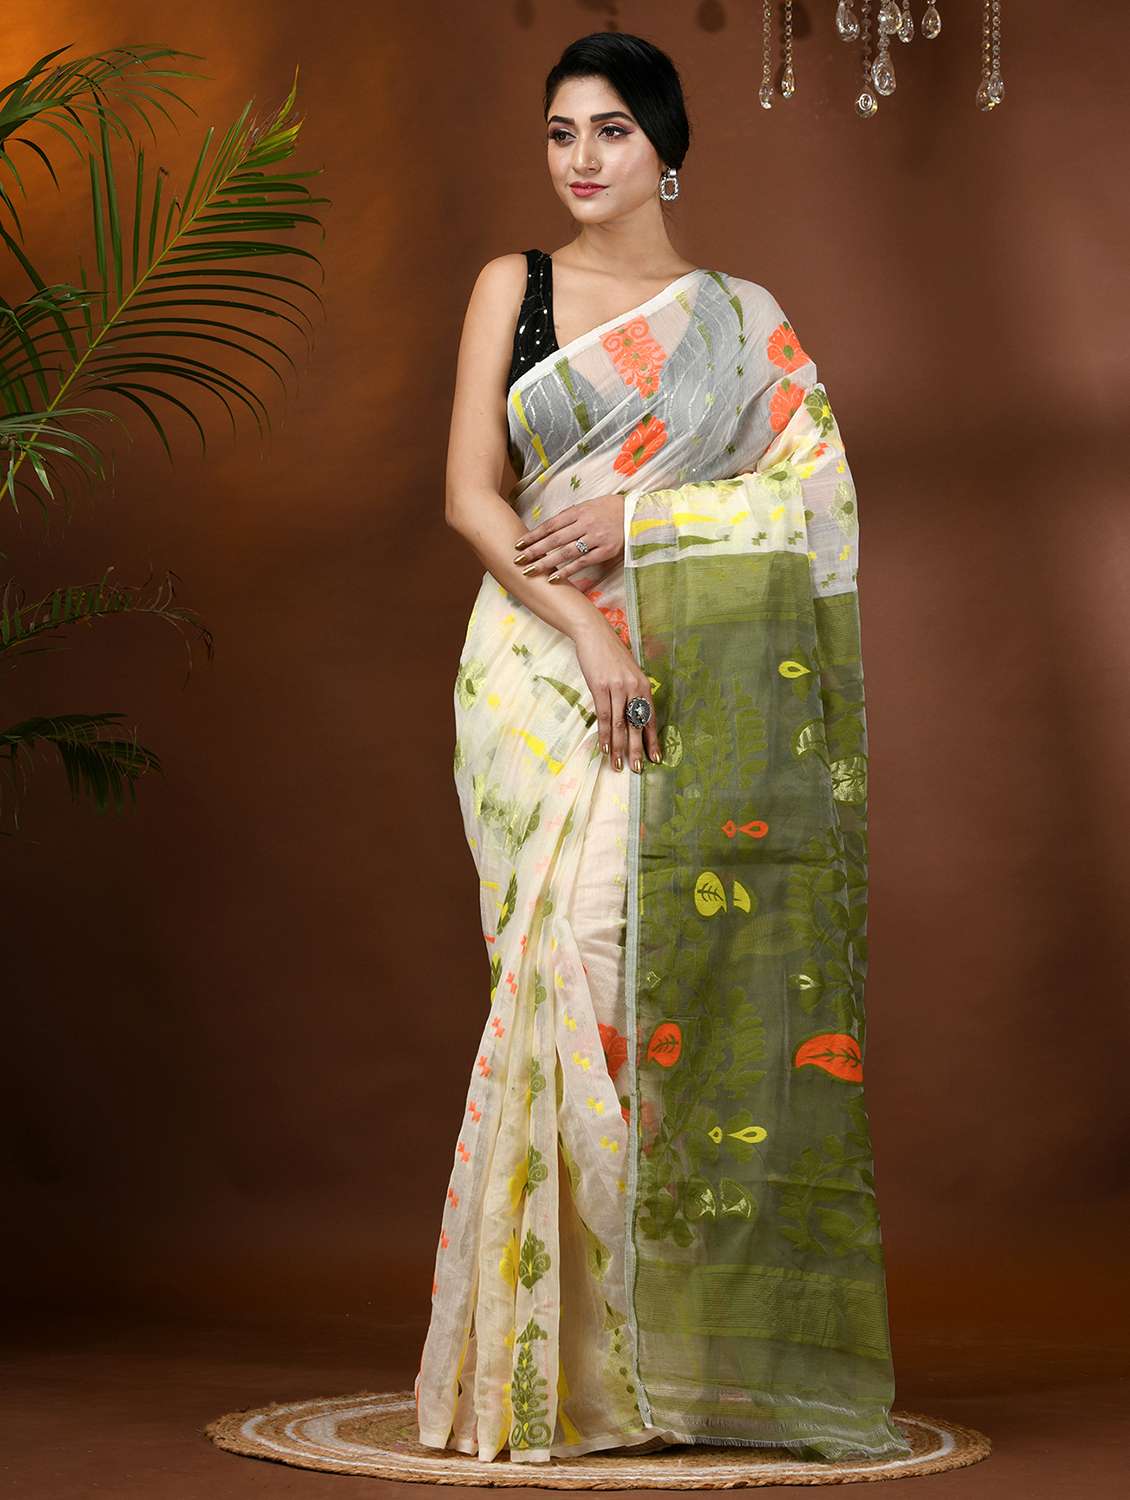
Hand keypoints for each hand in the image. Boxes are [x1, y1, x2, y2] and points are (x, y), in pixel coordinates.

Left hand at [512, 492, 624, 589]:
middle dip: (534, 550)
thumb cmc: (610, 509)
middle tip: (517, 560)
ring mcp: (595, 538)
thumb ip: (570, 516)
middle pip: (554, 539)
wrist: (637, 512)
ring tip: (530, 571)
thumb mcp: (589, 506)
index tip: (518, 544)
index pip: (550, 525)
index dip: (533, 535)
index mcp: (578, 511)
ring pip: (565, 552)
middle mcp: (585, 523)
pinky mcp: (605, 551)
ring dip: (546, 563)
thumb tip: (549, 529)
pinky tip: (554, 578)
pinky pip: (582, 562)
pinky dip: (567, 571)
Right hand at [571, 619, 660, 773]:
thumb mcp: (629, 673)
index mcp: (644, 685)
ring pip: (620, 724)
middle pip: (637, 725)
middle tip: (638, 769)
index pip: (651, 718)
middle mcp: (634, 688)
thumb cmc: (611, 655)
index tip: (656, 758)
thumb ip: (633, 693)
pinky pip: (604, 716)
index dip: (653, 739)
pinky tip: (605, 747)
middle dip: (637, 749)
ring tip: (618, 765)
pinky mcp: (600, 687)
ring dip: (619, 747)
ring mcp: (617, 687)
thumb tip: (633, 718)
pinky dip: (605, 734)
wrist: (594, 634)